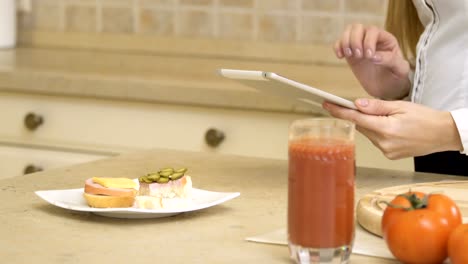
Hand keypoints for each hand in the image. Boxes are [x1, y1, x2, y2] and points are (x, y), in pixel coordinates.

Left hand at [322, 99, 462, 158]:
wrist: (444, 134)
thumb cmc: (426, 118)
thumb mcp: (401, 106)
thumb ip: (376, 106)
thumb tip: (357, 104)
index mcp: (386, 129)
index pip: (355, 119)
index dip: (339, 112)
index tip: (327, 105)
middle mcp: (384, 143)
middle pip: (361, 127)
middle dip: (359, 116)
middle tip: (362, 106)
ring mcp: (386, 151)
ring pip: (368, 134)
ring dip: (371, 125)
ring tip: (388, 118)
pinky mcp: (390, 155)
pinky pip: (376, 141)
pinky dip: (378, 133)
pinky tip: (392, 128)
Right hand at [334, 24, 410, 99]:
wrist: (386, 88)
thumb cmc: (396, 77)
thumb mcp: (400, 69)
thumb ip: (391, 60)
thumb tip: (374, 56)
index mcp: (386, 39)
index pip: (374, 31)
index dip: (368, 41)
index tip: (368, 57)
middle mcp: (372, 38)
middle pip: (358, 27)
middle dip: (355, 40)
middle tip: (358, 56)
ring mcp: (360, 44)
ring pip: (348, 31)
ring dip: (345, 42)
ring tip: (349, 55)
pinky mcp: (350, 53)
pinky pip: (340, 42)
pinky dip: (337, 47)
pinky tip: (341, 56)